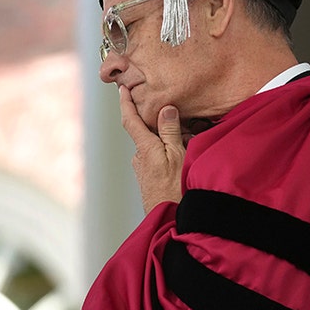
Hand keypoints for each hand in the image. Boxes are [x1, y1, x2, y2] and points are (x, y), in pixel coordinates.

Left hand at [120, 85, 185, 213]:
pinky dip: (166, 152)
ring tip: (185, 137)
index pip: (131, 120)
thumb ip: (170, 132)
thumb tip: (164, 109)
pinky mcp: (149, 180)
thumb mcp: (178, 155)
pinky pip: (157, 158)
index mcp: (145, 148)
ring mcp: (144, 170)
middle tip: (172, 112)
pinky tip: (182, 156)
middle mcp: (140, 158)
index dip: (126, 103)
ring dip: (164, 139)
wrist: (170, 220)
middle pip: (144, 132)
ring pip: (153, 146)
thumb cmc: (176, 190)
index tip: (123, 89)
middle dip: (155, 122)